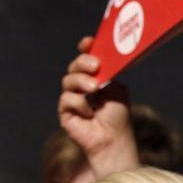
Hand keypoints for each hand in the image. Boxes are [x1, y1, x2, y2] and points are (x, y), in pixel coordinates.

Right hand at [58, 36, 138, 173]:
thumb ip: (109, 75)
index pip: (86, 58)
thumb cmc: (117, 117)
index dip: (85, 48)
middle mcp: (82, 86)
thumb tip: (102, 60)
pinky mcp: (65, 112)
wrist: (113, 140)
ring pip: (68, 80)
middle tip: (95, 65)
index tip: (88, 42)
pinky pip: (67, 99)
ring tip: (94, 88)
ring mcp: (72, 98)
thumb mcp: (117, 90)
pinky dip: (80, 104)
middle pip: (74, 66)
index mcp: (96, 78)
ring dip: (82, 82)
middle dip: (83, 62)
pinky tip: (90, 113)